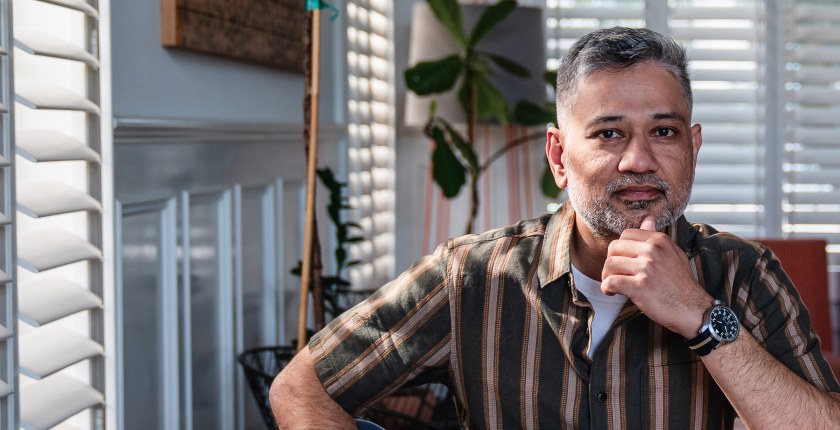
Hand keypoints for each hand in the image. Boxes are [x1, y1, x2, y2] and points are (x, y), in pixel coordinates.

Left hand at [601, 216, 711, 337]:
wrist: (693, 309)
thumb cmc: (681, 284)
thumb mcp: (673, 254)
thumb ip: (656, 237)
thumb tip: (647, 218)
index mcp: (659, 240)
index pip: (625, 235)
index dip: (620, 249)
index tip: (623, 262)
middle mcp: (652, 250)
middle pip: (614, 248)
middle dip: (610, 262)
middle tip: (615, 275)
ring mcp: (647, 267)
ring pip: (610, 264)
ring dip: (607, 276)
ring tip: (614, 285)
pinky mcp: (640, 286)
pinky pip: (611, 282)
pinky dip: (607, 289)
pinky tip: (613, 293)